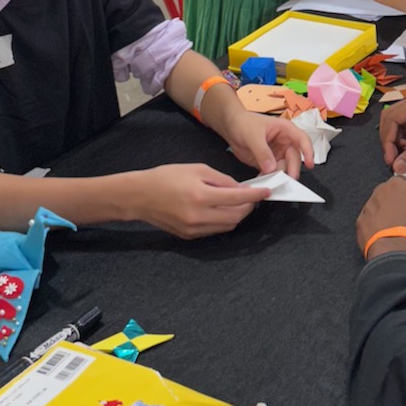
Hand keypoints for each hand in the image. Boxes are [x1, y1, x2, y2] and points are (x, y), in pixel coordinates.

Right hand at [125, 164, 270, 238]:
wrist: (139, 196)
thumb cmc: (166, 177)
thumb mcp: (196, 169)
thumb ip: (221, 180)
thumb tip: (240, 189)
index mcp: (200, 195)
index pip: (237, 198)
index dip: (255, 195)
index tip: (266, 191)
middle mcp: (198, 216)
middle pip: (236, 217)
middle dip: (248, 207)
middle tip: (251, 196)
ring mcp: (193, 229)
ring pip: (227, 226)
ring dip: (237, 215)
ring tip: (237, 203)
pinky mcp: (189, 236)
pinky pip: (214, 230)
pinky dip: (223, 221)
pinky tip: (221, 210)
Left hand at [224, 111, 314, 178]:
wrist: (230, 127)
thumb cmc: (244, 123)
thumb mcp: (253, 135)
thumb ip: (262, 151)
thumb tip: (271, 168)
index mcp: (286, 130)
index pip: (302, 140)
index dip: (308, 152)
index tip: (310, 164)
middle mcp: (284, 143)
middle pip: (294, 158)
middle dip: (292, 170)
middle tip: (287, 180)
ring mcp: (277, 154)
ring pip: (285, 168)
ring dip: (280, 176)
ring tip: (272, 182)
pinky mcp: (269, 163)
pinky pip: (273, 173)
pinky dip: (269, 179)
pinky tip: (264, 182)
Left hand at [356, 176, 405, 256]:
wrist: (393, 250)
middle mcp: (395, 186)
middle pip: (401, 183)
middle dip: (405, 192)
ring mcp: (377, 196)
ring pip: (383, 193)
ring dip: (388, 201)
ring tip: (393, 218)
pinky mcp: (365, 209)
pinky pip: (372, 208)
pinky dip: (376, 214)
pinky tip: (381, 226)